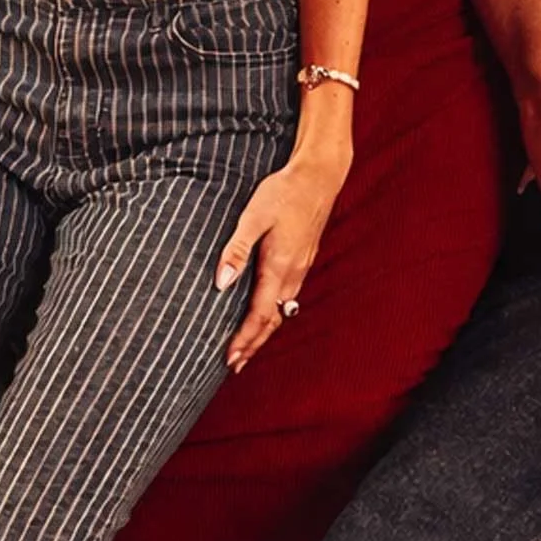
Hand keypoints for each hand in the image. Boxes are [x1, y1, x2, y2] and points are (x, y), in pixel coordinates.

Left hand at [216, 149, 349, 370]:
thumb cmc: (284, 191)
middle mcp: (293, 272)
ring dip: (265, 331)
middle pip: (273, 320)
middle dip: (254, 344)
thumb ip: (236, 249)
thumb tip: (221, 283)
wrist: (319, 175)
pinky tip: (268, 311)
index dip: (244, 339)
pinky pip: (289, 295)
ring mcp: (302, 266)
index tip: (230, 359)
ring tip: (248, 346)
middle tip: (235, 365)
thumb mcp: (254, 216)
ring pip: (283, 309)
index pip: (260, 315)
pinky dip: (275, 312)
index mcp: (279, 266)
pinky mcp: (304, 258)